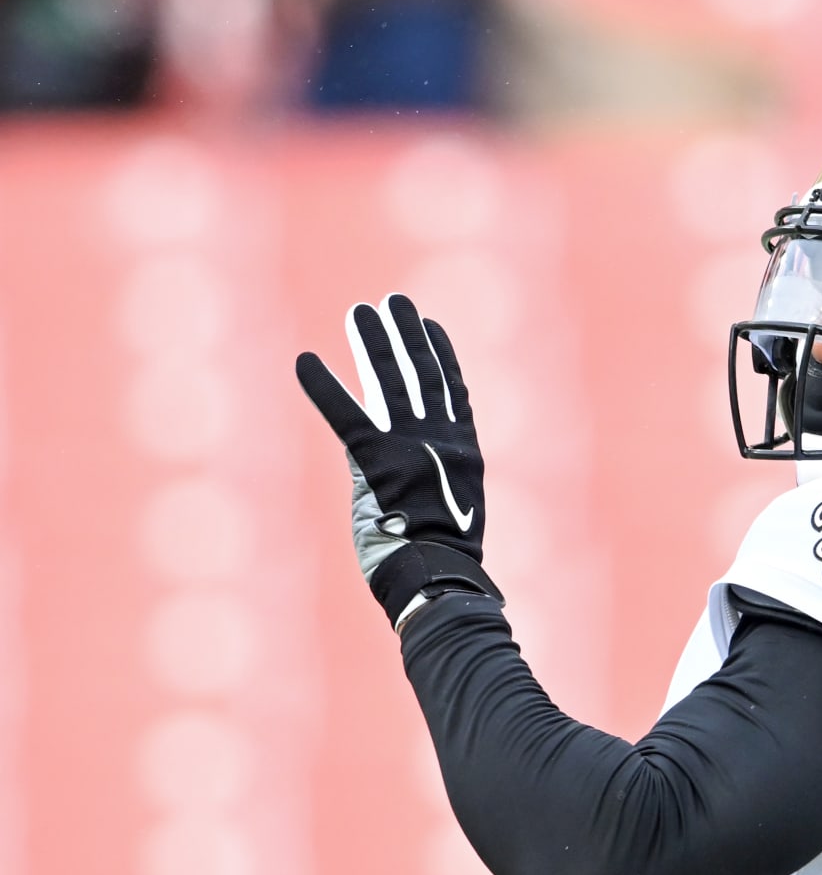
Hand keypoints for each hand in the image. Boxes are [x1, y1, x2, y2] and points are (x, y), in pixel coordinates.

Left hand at [296, 294, 500, 625]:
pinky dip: (324, 387)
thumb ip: (433, 489)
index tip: (430, 327)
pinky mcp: (375, 458)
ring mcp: (410, 446)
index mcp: (463, 453)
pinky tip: (306, 361)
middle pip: (422, 375)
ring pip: (390, 382)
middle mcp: (441, 440)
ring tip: (361, 312)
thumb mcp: (450, 517)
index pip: (452, 392)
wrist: (437, 572)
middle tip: (393, 302)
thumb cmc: (443, 561)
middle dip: (406, 336)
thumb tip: (412, 487)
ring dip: (373, 344)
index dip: (440, 356)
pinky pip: (346, 414)